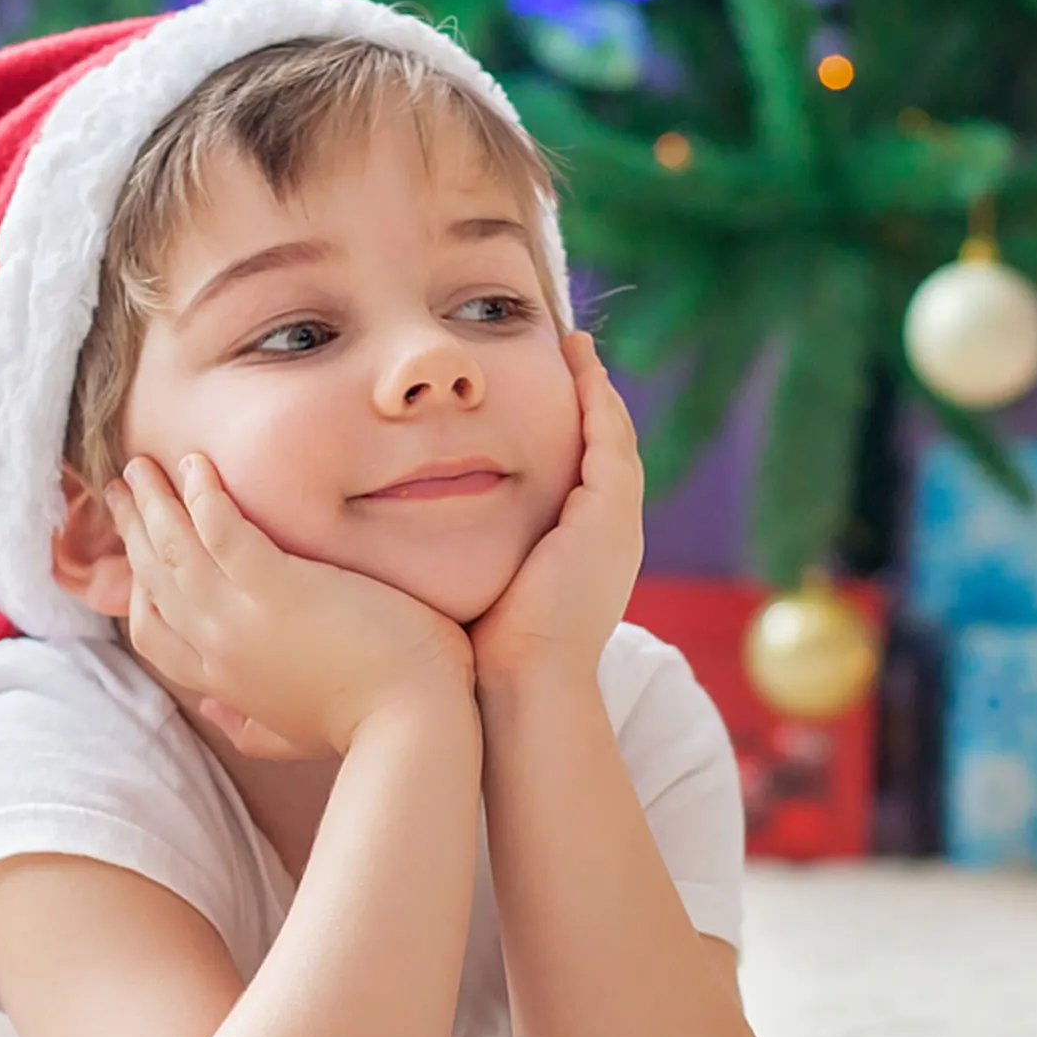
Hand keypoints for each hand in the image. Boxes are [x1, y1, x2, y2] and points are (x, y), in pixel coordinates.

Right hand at [105, 452, 473, 757]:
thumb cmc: (370, 723)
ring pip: (175, 548)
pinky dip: (204, 494)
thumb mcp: (293, 735)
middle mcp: (218, 649)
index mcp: (221, 681)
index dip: (139, 586)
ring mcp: (242, 619)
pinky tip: (199, 464)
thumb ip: (250, 727)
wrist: (415, 723)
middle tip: (123, 488)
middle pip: (156, 579)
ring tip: (141, 462)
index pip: (154, 632)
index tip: (139, 550)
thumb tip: (215, 717)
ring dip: (153, 501)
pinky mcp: (280, 588)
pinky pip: (222, 529)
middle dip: (134, 529)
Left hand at [466, 331, 643, 689]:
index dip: (571, 435)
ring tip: (576, 348)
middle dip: (592, 402)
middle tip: (573, 354)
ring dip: (597, 389)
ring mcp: (616, 523)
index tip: (544, 400)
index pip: (585, 480)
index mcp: (586, 557)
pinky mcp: (609, 512)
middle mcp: (612, 537)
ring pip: (614, 438)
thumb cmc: (488, 658)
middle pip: (608, 451)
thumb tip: (421, 551)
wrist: (525, 687)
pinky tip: (577, 366)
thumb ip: (470, 563)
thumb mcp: (482, 596)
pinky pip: (609, 438)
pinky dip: (596, 399)